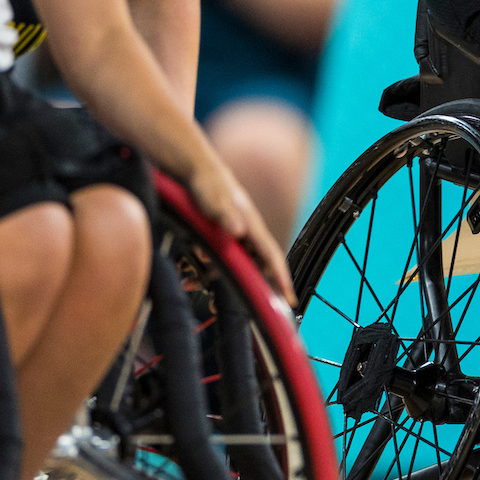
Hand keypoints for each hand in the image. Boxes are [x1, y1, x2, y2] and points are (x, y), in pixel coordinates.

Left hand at [189, 156, 295, 304]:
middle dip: (262, 288)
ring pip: (237, 265)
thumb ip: (226, 215)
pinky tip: (191, 279)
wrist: (195, 169)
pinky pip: (218, 259)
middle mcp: (247, 232)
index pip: (271, 256)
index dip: (281, 278)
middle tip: (267, 310)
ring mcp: (235, 234)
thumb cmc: (208, 183)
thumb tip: (239, 231)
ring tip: (213, 303)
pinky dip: (207, 272)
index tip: (289, 298)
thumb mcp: (215, 200)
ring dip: (226, 283)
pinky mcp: (221, 234)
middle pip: (260, 266)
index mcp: (251, 226)